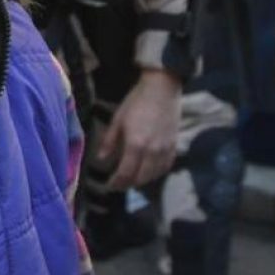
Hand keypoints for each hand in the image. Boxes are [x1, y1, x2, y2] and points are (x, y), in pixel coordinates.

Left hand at [98, 70, 180, 189]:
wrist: (162, 89)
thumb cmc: (137, 101)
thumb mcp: (118, 119)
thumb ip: (109, 141)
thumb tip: (100, 158)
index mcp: (136, 145)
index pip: (125, 173)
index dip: (116, 182)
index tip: (108, 185)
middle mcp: (152, 152)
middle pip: (140, 178)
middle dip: (128, 184)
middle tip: (119, 185)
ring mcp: (165, 150)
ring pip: (154, 175)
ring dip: (142, 180)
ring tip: (132, 180)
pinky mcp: (174, 145)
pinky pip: (166, 167)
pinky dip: (156, 173)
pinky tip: (149, 172)